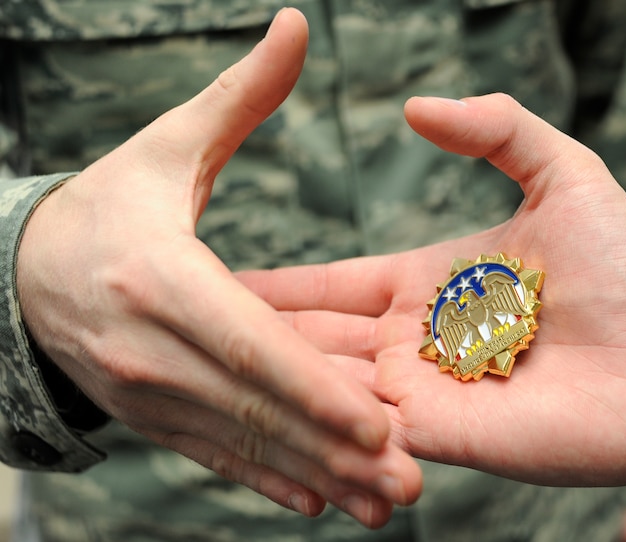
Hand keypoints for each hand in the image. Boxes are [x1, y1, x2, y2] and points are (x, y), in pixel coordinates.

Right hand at [17, 8, 420, 527]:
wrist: (25, 271)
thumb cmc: (112, 203)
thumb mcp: (168, 146)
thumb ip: (240, 95)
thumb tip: (297, 22)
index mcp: (162, 278)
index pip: (252, 342)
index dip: (314, 386)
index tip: (378, 421)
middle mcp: (153, 350)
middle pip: (258, 407)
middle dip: (334, 450)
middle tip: (407, 483)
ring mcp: (150, 395)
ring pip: (247, 444)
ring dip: (318, 479)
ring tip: (384, 508)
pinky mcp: (155, 419)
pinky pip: (219, 456)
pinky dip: (269, 481)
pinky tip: (319, 505)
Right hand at [239, 93, 625, 486]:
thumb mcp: (565, 173)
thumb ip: (497, 128)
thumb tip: (415, 108)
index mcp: (430, 283)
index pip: (334, 284)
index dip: (281, 284)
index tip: (221, 277)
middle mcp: (418, 343)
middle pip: (319, 341)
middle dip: (259, 337)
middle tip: (188, 333)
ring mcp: (429, 395)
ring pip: (332, 391)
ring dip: (277, 385)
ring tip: (207, 378)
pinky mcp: (448, 439)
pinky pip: (370, 436)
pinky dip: (325, 429)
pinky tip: (272, 421)